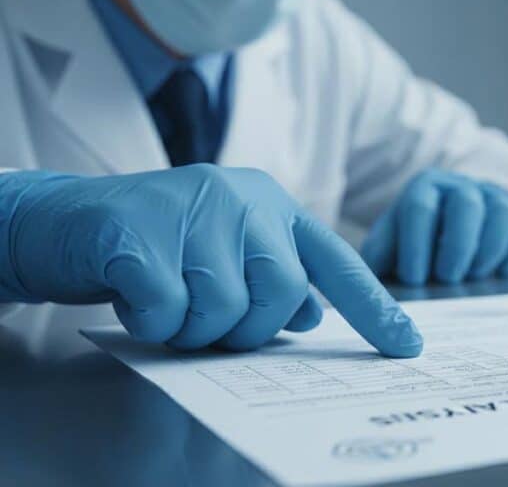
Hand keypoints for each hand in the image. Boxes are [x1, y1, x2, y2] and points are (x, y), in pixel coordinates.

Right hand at [0, 166, 421, 354]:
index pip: (336, 261)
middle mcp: (242, 197)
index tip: (408, 346)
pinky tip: (135, 293)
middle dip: (246, 328)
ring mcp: (192, 208)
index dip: (375, 307)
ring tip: (165, 297)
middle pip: (283, 296)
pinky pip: (170, 311)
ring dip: (193, 327)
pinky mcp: (140, 231)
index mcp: (272, 205)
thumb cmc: (155, 243)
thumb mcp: (224, 252)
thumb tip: (313, 315)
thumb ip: (273, 277)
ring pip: (226, 309)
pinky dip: (152, 322)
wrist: (63, 219)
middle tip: (203, 316)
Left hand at [361, 169, 507, 284]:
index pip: (420, 208)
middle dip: (457, 246)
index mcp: (425, 188)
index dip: (416, 246)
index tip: (414, 278)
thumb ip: (381, 256)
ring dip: (489, 249)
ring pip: (503, 212)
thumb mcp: (392, 242)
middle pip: (466, 204)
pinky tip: (500, 272)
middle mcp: (462, 187)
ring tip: (474, 276)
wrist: (453, 223)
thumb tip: (374, 282)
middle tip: (448, 277)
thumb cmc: (418, 239)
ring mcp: (495, 198)